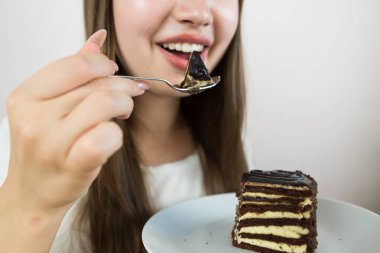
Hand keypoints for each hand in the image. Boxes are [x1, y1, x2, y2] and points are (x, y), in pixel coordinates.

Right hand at [2, 30, 148, 211]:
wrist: (34, 193)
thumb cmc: (45, 149)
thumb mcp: (49, 106)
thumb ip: (72, 72)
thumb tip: (98, 40)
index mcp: (26, 95)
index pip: (78, 64)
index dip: (105, 65)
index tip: (114, 73)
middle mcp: (34, 116)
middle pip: (97, 84)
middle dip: (123, 87)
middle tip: (131, 94)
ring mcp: (51, 142)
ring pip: (106, 103)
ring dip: (124, 106)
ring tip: (122, 114)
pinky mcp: (72, 164)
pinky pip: (109, 135)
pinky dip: (118, 133)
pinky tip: (113, 136)